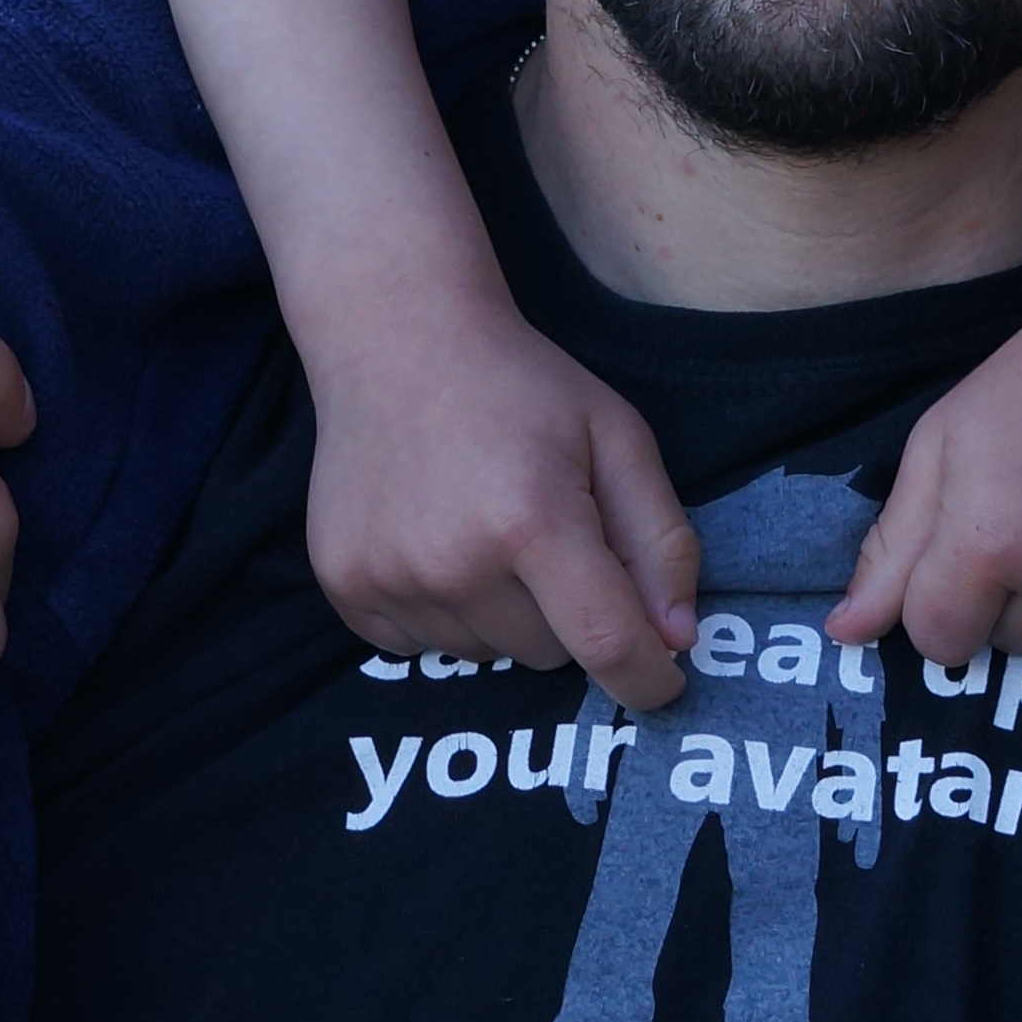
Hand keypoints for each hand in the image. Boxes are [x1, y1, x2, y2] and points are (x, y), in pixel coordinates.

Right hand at [303, 289, 698, 709]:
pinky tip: (435, 541)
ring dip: (501, 614)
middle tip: (545, 535)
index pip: (606, 645)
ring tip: (482, 529)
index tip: (664, 682)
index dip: (648, 680)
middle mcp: (453, 561)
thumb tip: (677, 641)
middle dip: (566, 613)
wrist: (397, 339)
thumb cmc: (520, 387)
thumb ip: (661, 541)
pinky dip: (442, 612)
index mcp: (532, 519)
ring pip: (486, 654)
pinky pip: (421, 648)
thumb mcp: (617, 436)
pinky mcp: (344, 585)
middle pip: (547, 653)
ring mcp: (389, 577)